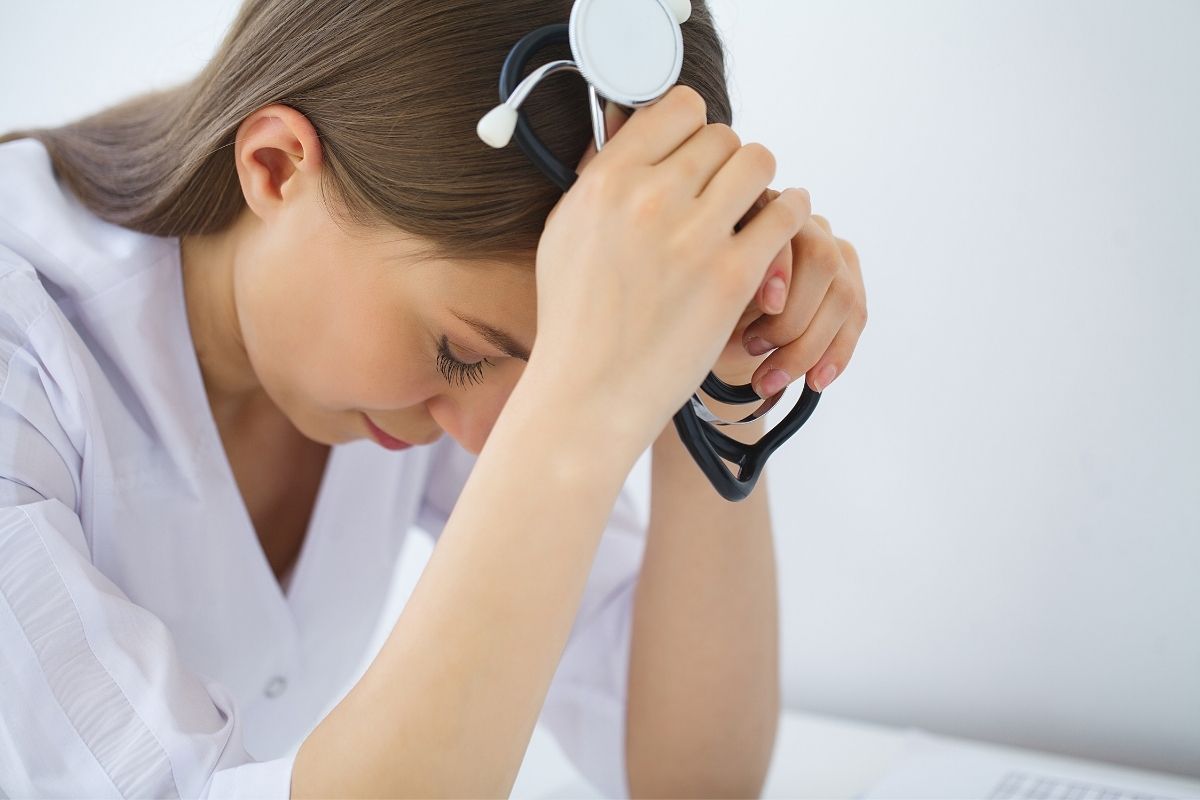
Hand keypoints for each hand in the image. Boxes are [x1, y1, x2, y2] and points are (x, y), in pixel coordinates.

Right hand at [533, 86, 808, 443]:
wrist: (590, 393)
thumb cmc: (575, 320)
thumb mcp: (565, 232)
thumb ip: (597, 177)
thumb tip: (624, 126)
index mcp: (605, 181)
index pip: (675, 108)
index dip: (691, 128)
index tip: (693, 154)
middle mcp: (648, 198)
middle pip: (721, 135)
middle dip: (725, 162)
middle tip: (722, 193)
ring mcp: (692, 236)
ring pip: (759, 161)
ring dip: (761, 180)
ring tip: (754, 205)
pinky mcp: (731, 275)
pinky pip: (786, 213)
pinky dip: (789, 214)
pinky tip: (780, 227)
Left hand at [711, 188, 867, 400]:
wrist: (713, 337)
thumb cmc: (700, 311)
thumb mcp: (701, 298)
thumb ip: (726, 285)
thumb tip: (768, 298)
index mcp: (756, 211)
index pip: (783, 227)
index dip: (780, 266)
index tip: (766, 306)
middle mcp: (800, 223)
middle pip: (822, 260)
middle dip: (793, 317)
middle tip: (753, 350)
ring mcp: (831, 251)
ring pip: (843, 295)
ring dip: (808, 347)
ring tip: (769, 379)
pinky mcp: (848, 283)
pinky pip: (856, 318)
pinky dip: (835, 354)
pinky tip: (815, 380)